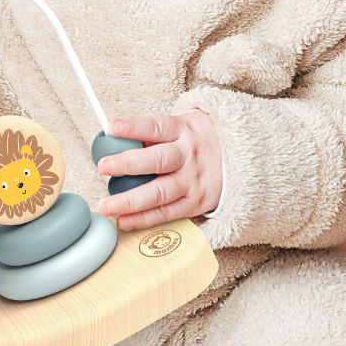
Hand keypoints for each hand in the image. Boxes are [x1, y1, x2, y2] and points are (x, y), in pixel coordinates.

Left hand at [97, 109, 221, 230]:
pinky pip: (166, 213)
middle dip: (128, 164)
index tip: (112, 128)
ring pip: (160, 193)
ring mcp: (192, 182)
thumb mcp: (181, 125)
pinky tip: (123, 220)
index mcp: (183, 130)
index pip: (156, 127)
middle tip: (103, 166)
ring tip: (106, 205)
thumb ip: (151, 133)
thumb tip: (112, 140)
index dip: (134, 128)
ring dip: (130, 201)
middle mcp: (188, 156)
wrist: (242, 157)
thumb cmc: (198, 139)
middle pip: (158, 161)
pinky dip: (143, 219)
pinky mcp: (195, 204)